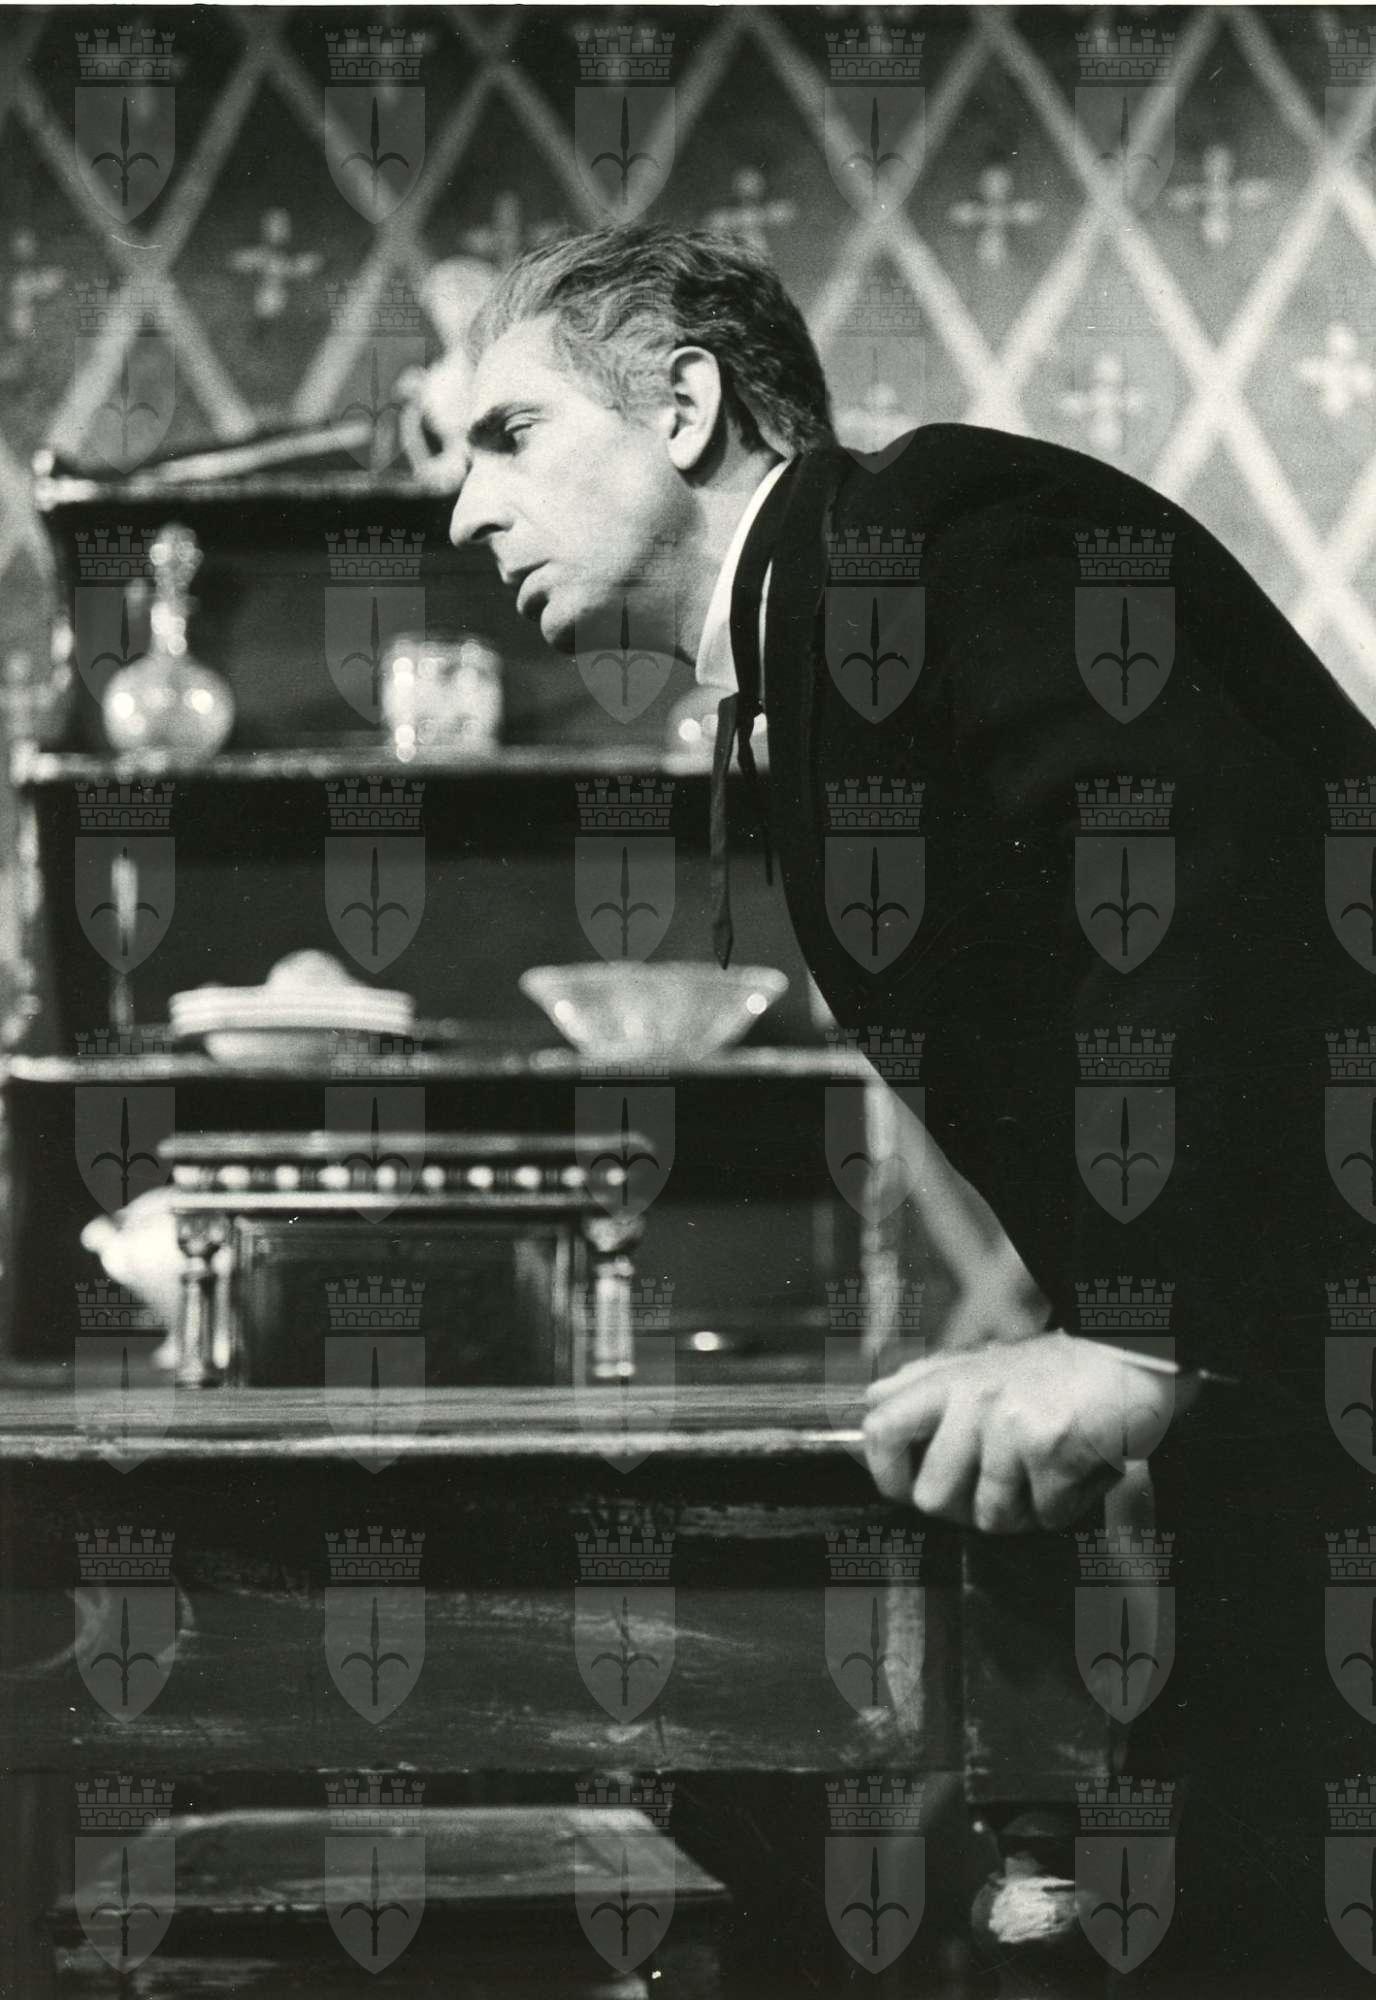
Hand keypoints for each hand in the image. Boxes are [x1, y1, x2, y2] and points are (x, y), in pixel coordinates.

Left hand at [862, 1332, 1177, 1532]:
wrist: (1133, 1355)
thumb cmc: (1059, 1370)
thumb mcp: (980, 1363)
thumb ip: (926, 1385)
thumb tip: (870, 1404)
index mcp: (948, 1379)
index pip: (878, 1428)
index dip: (885, 1473)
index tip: (908, 1490)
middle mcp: (971, 1399)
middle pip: (931, 1498)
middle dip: (965, 1512)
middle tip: (998, 1492)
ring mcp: (1008, 1423)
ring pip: (990, 1517)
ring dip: (1025, 1511)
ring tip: (1046, 1474)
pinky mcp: (1050, 1447)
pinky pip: (1045, 1515)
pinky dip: (1067, 1505)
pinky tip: (1080, 1469)